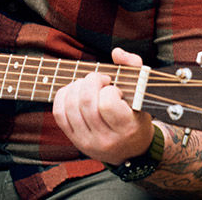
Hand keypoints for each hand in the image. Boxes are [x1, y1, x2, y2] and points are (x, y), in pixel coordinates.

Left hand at [53, 47, 155, 164]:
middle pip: (86, 102)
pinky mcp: (74, 140)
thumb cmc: (136, 116)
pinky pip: (59, 114)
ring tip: (87, 85)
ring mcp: (87, 142)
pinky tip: (74, 91)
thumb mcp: (142, 94)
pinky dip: (62, 96)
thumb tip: (116, 52)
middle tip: (99, 80)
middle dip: (91, 81)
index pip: (108, 103)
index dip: (108, 89)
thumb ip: (134, 67)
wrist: (131, 150)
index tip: (114, 87)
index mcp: (127, 128)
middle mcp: (106, 139)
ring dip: (76, 87)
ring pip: (70, 107)